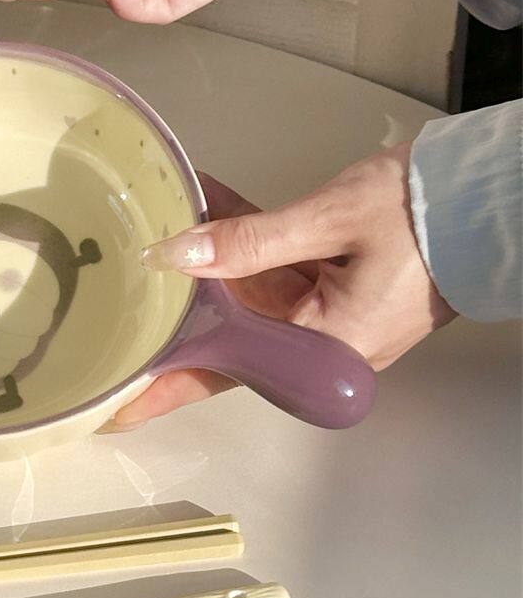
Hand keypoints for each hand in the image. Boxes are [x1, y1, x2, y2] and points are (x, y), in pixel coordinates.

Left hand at [102, 145, 456, 430]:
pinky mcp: (328, 289)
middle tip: (115, 307)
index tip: (119, 404)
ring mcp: (325, 316)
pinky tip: (202, 208)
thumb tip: (178, 256)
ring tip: (154, 234)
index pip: (227, 372)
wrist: (483, 192)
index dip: (168, 386)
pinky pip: (268, 271)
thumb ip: (249, 241)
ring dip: (203, 266)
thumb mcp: (327, 221)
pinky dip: (236, 243)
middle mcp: (321, 343)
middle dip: (173, 315)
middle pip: (227, 337)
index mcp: (326, 346)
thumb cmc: (425, 212)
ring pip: (242, 299)